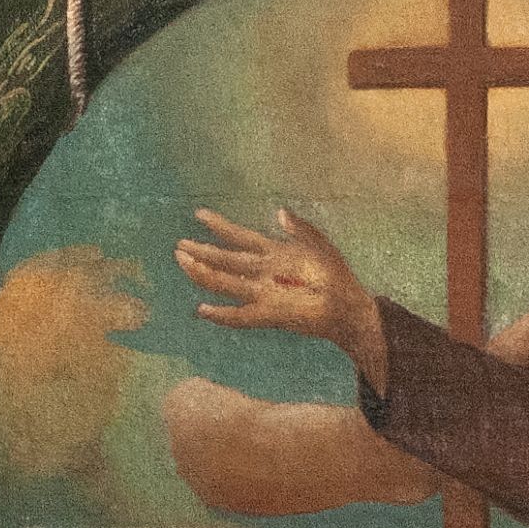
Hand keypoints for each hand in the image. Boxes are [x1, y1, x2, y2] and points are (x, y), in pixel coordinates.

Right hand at [176, 207, 387, 380]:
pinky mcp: (269, 314)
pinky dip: (221, 314)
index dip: (220, 226)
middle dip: (203, 251)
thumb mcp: (319, 244)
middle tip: (179, 244)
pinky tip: (203, 310)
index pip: (240, 237)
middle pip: (226, 259)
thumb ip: (299, 228)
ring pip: (226, 282)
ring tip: (184, 262)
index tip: (199, 214)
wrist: (348, 306)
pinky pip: (239, 316)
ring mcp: (264, 293)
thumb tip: (279, 211)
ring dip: (204, 273)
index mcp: (273, 254)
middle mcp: (263, 272)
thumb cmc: (336, 276)